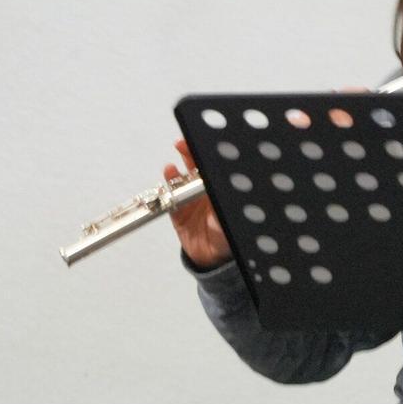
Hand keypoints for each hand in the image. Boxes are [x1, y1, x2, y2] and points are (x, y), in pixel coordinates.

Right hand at [168, 139, 231, 269]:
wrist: (214, 261)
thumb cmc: (230, 237)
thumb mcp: (231, 218)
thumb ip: (228, 202)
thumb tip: (234, 185)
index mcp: (221, 191)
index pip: (215, 168)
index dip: (207, 153)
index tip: (203, 142)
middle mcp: (207, 192)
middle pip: (198, 168)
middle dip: (191, 153)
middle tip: (183, 143)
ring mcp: (191, 200)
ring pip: (183, 179)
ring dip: (179, 169)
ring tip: (175, 159)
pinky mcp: (178, 212)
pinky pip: (171, 197)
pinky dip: (168, 185)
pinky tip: (169, 173)